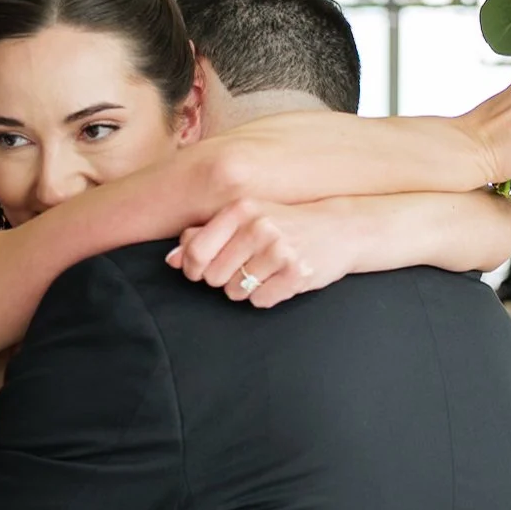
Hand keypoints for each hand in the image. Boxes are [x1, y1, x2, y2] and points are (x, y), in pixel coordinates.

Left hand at [166, 199, 351, 308]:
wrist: (339, 229)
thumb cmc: (283, 224)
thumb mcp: (244, 219)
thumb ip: (205, 235)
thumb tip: (171, 259)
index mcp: (240, 209)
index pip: (196, 251)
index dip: (194, 268)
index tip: (203, 270)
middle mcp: (259, 226)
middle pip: (213, 276)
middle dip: (224, 279)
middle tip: (245, 268)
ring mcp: (279, 250)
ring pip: (235, 292)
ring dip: (246, 289)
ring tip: (266, 271)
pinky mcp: (297, 273)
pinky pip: (260, 301)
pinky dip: (267, 296)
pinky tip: (280, 279)